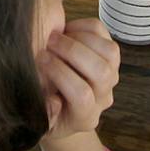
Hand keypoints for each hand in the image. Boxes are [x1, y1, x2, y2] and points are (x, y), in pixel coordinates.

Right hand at [39, 17, 119, 141]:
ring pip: (110, 51)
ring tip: (57, 36)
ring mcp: (110, 76)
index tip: (40, 59)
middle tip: (48, 42)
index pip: (82, 96)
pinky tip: (66, 31)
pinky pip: (106, 35)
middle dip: (72, 51)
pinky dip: (87, 27)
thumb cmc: (46, 115)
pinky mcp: (109, 57)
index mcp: (84, 117)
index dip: (60, 73)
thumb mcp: (39, 122)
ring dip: (82, 38)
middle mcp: (102, 97)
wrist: (61, 110)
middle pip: (101, 72)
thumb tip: (53, 101)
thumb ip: (44, 115)